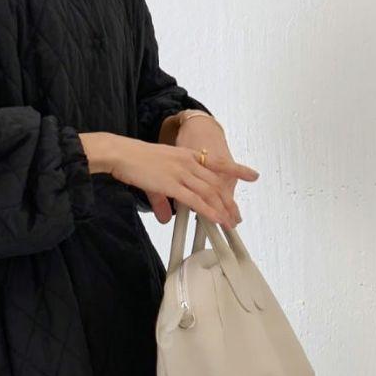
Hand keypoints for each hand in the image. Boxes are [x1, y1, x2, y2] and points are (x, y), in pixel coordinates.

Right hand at [79, 130, 257, 225]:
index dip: (237, 169)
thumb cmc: (135, 161)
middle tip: (236, 216)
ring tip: (230, 222)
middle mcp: (189, 163)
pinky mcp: (172, 184)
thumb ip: (163, 201)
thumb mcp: (155, 181)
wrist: (122, 153)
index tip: (252, 175)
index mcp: (188, 156)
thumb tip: (166, 218)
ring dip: (222, 209)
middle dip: (229, 202)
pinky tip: (216, 219)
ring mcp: (182, 173)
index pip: (218, 163)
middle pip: (216, 184)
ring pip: (209, 193)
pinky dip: (209, 210)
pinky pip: (195, 199)